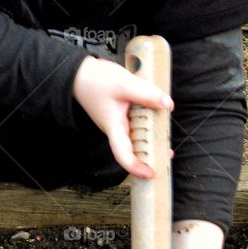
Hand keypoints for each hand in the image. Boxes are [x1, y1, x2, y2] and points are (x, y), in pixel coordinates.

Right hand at [72, 56, 172, 177]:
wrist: (80, 74)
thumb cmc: (95, 80)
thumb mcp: (123, 84)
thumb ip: (146, 94)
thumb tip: (167, 105)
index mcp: (113, 127)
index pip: (122, 154)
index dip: (135, 167)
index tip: (150, 174)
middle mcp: (116, 129)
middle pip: (134, 149)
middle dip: (149, 157)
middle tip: (167, 157)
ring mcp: (120, 123)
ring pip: (138, 136)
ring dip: (152, 141)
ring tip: (167, 145)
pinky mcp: (123, 115)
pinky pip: (138, 124)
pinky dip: (149, 125)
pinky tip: (160, 120)